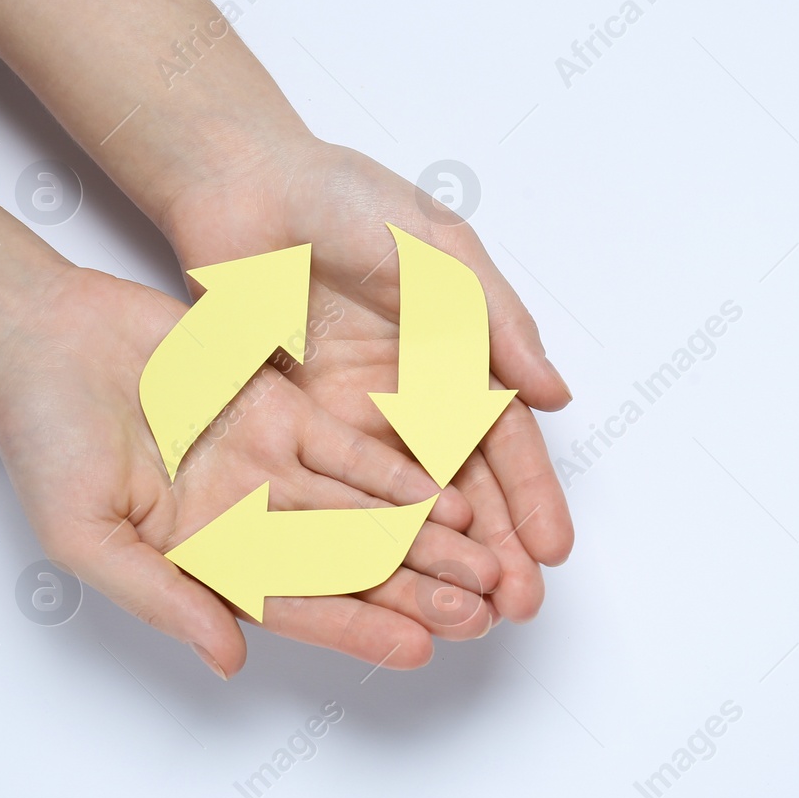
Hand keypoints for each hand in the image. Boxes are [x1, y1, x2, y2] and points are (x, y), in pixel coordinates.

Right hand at [0, 265, 505, 677]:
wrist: (43, 341)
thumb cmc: (44, 442)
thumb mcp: (87, 537)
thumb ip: (162, 597)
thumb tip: (229, 659)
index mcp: (205, 560)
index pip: (299, 608)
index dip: (358, 629)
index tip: (418, 649)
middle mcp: (250, 519)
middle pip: (348, 567)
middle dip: (415, 591)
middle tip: (480, 614)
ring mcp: (271, 465)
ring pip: (365, 512)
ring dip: (425, 541)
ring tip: (485, 566)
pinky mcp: (285, 411)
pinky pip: (354, 450)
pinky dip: (400, 474)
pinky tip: (449, 498)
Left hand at [158, 137, 575, 622]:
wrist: (243, 184)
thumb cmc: (346, 199)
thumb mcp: (442, 251)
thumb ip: (496, 322)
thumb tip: (555, 395)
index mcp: (460, 354)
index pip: (504, 441)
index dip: (530, 496)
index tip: (551, 550)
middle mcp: (412, 395)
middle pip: (461, 487)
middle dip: (492, 549)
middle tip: (514, 606)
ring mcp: (354, 416)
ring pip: (402, 505)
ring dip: (433, 560)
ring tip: (460, 613)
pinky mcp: (294, 426)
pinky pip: (332, 493)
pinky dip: (359, 539)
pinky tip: (382, 583)